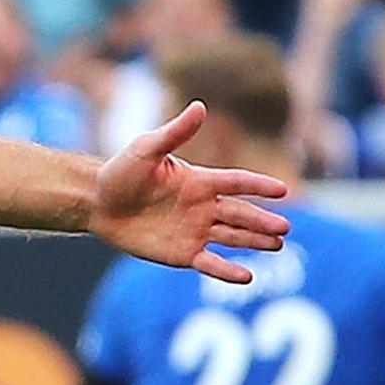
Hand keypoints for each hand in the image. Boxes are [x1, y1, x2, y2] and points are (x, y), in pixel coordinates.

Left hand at [92, 103, 290, 280]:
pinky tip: (247, 277)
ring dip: (255, 241)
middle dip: (263, 221)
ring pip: (233, 237)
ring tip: (278, 245)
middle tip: (285, 229)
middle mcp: (203, 206)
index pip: (236, 182)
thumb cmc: (121, 171)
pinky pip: (211, 263)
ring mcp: (195, 231)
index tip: (282, 191)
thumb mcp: (147, 148)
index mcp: (200, 180)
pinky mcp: (183, 253)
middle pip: (240, 214)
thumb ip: (175, 132)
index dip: (258, 186)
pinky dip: (228, 270)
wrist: (99, 203)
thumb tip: (200, 106)